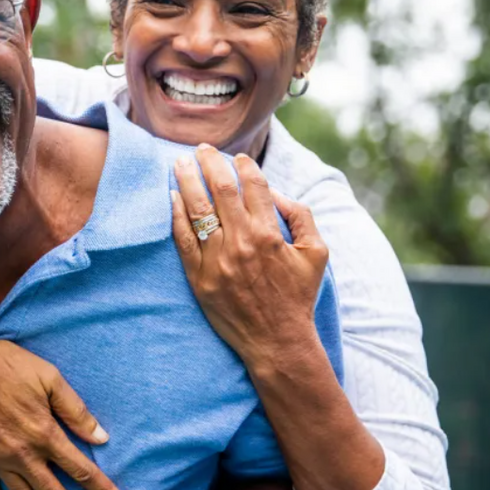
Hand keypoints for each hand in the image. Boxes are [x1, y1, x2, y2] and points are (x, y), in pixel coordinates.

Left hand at [170, 145, 328, 374]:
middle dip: (210, 162)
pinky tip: (173, 197)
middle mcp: (242, 243)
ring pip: (197, 209)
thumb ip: (301, 217)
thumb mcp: (317, 254)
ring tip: (179, 163)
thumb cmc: (298, 296)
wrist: (277, 341)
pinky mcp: (200, 277)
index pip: (254, 186)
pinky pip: (183, 239)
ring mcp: (218, 260)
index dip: (244, 166)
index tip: (237, 157)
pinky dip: (176, 215)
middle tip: (201, 148)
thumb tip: (277, 193)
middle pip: (221, 189)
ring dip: (187, 180)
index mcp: (270, 234)